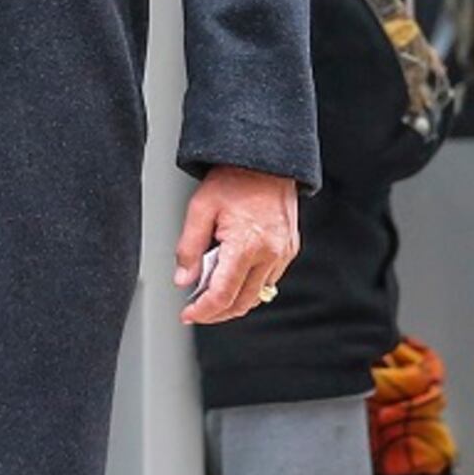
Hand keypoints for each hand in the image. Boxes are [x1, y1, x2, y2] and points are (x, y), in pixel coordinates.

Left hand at [176, 166, 300, 325]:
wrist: (267, 160)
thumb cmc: (235, 178)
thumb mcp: (200, 208)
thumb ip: (189, 248)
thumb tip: (184, 280)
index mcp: (246, 244)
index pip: (223, 295)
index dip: (203, 311)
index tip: (189, 315)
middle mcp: (270, 253)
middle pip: (242, 302)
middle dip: (217, 313)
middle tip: (197, 310)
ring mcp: (283, 253)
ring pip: (258, 295)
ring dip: (234, 301)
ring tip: (212, 293)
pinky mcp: (289, 249)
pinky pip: (269, 280)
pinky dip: (249, 286)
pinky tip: (233, 277)